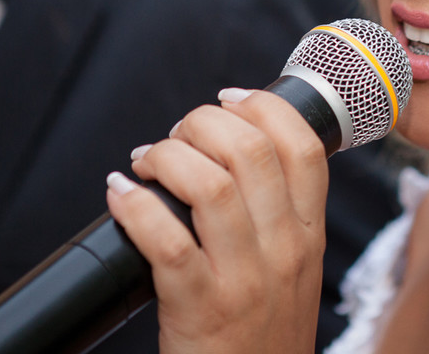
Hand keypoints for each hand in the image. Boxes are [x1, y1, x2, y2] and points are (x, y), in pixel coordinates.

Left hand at [106, 88, 327, 353]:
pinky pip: (167, 241)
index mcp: (308, 236)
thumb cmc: (262, 334)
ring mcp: (245, 280)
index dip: (264, 108)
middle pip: (252, 151)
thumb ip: (275, 217)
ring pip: (211, 186)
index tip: (229, 99)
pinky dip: (136, 207)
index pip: (304, 148)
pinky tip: (120, 195)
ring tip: (146, 163)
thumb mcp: (293, 271)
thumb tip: (228, 151)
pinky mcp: (201, 308)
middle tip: (176, 136)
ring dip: (168, 157)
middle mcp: (284, 251)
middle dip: (203, 123)